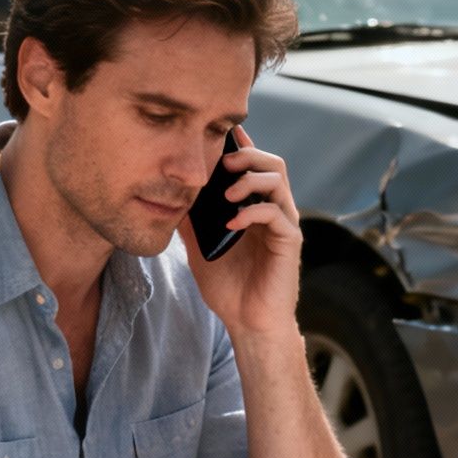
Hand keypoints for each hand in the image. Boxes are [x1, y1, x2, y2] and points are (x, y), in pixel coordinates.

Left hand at [182, 126, 302, 339]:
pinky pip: (276, 213)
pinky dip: (252, 212)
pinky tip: (231, 224)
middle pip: (272, 163)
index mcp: (255, 207)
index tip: (220, 134)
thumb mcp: (199, 247)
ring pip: (278, 181)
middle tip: (222, 163)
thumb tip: (167, 195)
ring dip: (251, 179)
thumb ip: (190, 221)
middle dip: (247, 155)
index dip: (240, 145)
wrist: (248, 323)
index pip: (253, 165)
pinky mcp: (289, 242)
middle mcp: (273, 210)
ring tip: (227, 193)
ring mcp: (284, 225)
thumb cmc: (228, 288)